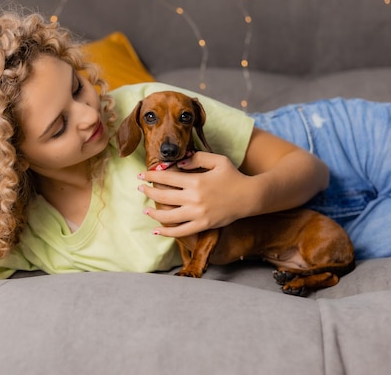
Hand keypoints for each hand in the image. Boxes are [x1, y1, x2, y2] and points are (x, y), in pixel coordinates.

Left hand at [138, 152, 255, 237]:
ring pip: (168, 216)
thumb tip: (180, 161)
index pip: (166, 178)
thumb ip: (198, 158)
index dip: (151, 176)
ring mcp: (198, 214)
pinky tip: (156, 230)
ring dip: (153, 212)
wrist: (250, 197)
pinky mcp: (202, 225)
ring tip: (145, 209)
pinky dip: (166, 232)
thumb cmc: (233, 176)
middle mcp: (194, 198)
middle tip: (140, 188)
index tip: (141, 174)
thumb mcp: (218, 160)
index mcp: (196, 181)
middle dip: (148, 191)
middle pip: (163, 196)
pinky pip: (180, 231)